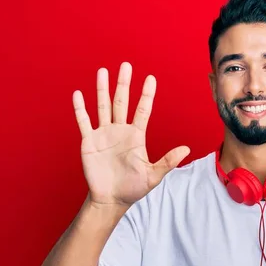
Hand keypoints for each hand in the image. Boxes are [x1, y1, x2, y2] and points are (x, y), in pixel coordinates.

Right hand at [73, 62, 189, 206]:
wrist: (111, 199)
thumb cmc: (133, 188)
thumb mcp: (154, 175)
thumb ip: (168, 161)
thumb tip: (186, 149)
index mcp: (136, 136)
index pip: (142, 110)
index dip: (146, 94)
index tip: (150, 78)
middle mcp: (120, 131)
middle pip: (122, 102)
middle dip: (123, 84)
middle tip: (126, 65)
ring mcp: (104, 134)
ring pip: (103, 106)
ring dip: (102, 89)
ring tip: (103, 71)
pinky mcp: (89, 142)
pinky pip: (84, 122)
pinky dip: (80, 109)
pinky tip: (79, 94)